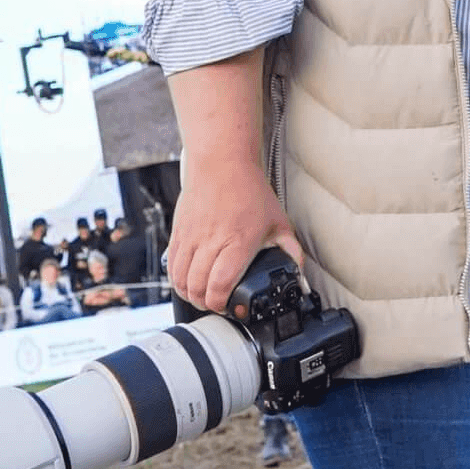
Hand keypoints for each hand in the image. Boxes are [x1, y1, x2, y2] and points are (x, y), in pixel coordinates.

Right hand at [168, 159, 304, 314]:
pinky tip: (188, 281)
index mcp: (237, 242)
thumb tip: (299, 275)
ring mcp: (191, 236)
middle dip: (206, 303)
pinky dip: (177, 279)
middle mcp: (211, 241)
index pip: (220, 285)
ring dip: (190, 294)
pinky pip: (171, 264)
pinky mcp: (178, 231)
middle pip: (197, 287)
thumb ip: (290, 251)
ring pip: (180, 279)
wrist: (222, 162)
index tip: (229, 306)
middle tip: (216, 304)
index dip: (220, 304)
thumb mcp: (278, 222)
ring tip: (202, 295)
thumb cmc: (249, 190)